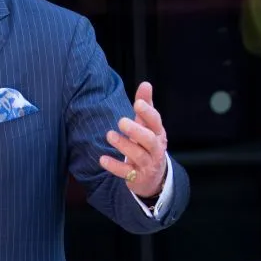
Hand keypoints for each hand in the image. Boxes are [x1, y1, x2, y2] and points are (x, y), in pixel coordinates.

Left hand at [99, 82, 167, 197]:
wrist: (153, 176)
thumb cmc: (148, 144)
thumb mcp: (148, 126)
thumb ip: (146, 105)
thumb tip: (146, 83)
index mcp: (158, 134)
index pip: (156, 122)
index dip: (148, 112)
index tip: (137, 103)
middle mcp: (155, 149)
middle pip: (149, 140)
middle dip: (136, 130)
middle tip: (121, 121)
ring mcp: (147, 164)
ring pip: (138, 155)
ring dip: (123, 145)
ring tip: (110, 135)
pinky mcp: (137, 177)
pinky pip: (126, 173)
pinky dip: (114, 166)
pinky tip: (102, 159)